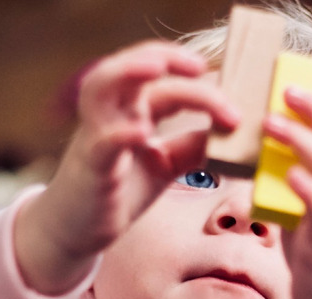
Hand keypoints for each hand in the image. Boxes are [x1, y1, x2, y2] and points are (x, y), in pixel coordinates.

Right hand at [16, 41, 238, 293]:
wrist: (78, 229)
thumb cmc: (120, 190)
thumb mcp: (165, 164)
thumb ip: (193, 146)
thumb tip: (232, 133)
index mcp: (130, 109)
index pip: (159, 78)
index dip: (190, 74)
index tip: (225, 83)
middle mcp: (110, 114)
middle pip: (128, 66)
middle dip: (161, 55)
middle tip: (199, 64)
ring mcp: (96, 137)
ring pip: (100, 87)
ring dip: (127, 70)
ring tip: (158, 67)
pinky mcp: (91, 167)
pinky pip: (101, 143)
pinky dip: (120, 133)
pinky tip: (143, 132)